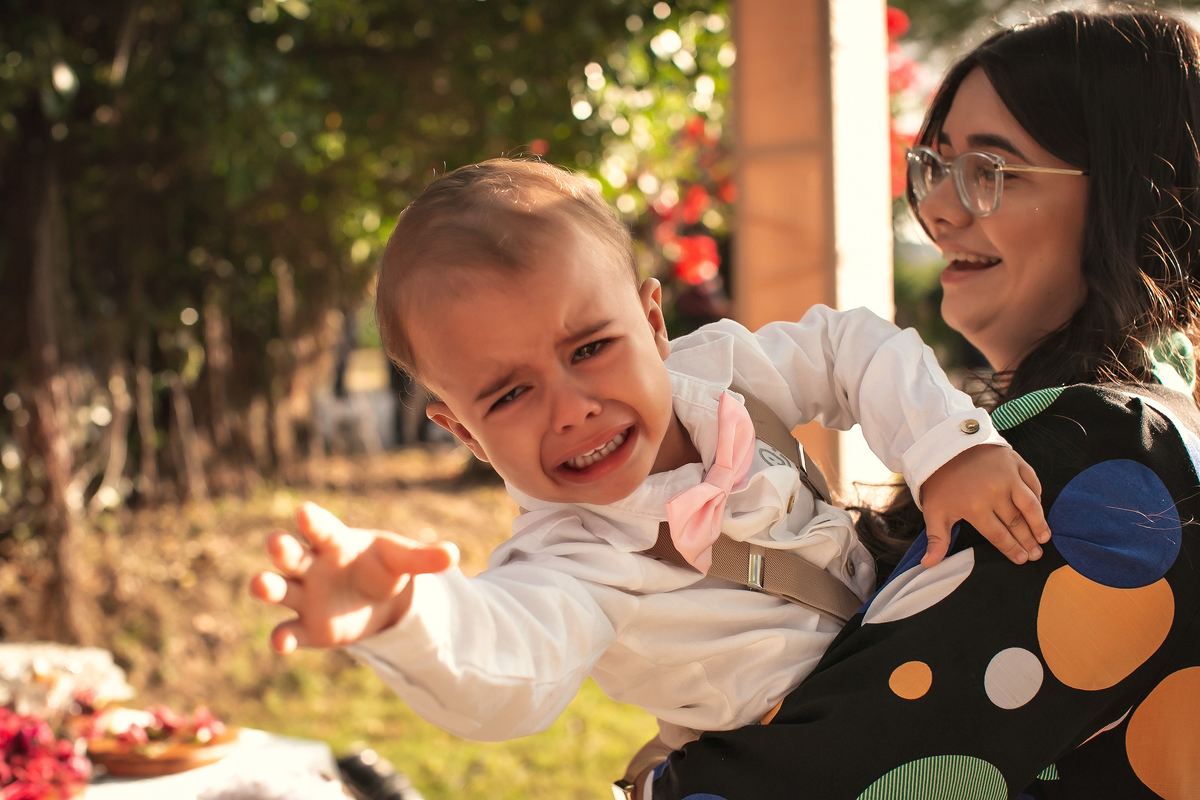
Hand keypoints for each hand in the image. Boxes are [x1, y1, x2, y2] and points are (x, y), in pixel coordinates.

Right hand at [249, 502, 458, 652]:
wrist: (380, 602)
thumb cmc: (385, 568)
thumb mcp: (404, 561)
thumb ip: (424, 558)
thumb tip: (453, 554)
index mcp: (335, 542)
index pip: (321, 528)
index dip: (312, 520)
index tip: (304, 512)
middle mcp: (312, 566)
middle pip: (291, 555)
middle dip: (282, 549)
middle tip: (277, 542)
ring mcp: (305, 597)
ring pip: (280, 590)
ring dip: (268, 586)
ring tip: (261, 584)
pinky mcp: (307, 628)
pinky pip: (289, 632)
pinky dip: (282, 638)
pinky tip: (280, 644)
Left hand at [919, 444, 1049, 567]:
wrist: (945, 445)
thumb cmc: (940, 482)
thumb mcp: (934, 511)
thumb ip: (937, 539)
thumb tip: (928, 565)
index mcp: (975, 507)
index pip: (999, 535)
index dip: (1011, 549)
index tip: (1022, 560)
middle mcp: (995, 492)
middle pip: (1016, 523)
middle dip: (1028, 541)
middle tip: (1037, 555)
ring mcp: (1008, 476)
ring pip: (1030, 505)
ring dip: (1039, 523)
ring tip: (1045, 538)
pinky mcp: (1016, 462)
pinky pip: (1033, 484)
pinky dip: (1038, 498)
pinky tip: (1039, 511)